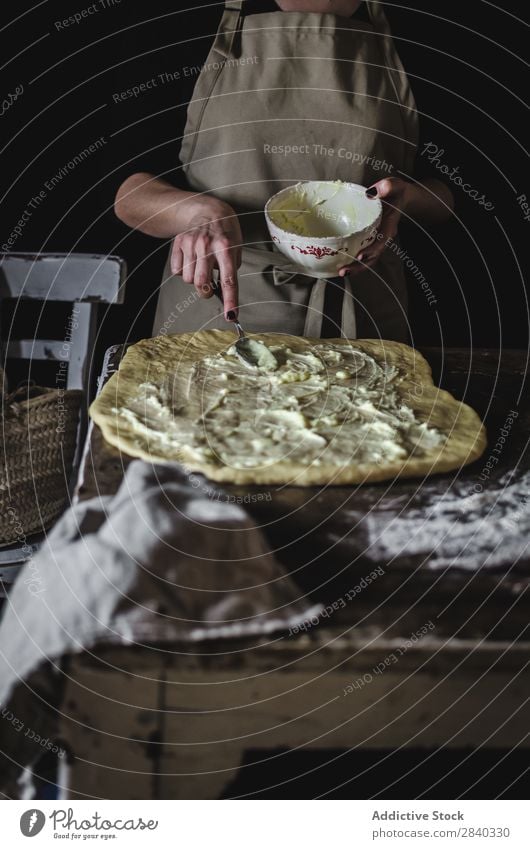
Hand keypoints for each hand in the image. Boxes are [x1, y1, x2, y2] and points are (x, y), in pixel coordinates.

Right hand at [171, 197, 241, 318]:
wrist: (207, 209)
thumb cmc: (225, 232)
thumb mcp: (237, 247)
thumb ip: (231, 268)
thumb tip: (223, 290)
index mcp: (226, 248)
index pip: (228, 280)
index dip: (230, 300)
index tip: (231, 316)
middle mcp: (207, 246)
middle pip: (201, 284)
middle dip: (206, 292)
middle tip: (210, 288)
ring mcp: (191, 244)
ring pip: (188, 279)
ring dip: (195, 280)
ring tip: (202, 267)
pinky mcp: (179, 244)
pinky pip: (177, 271)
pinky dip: (183, 271)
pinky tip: (191, 261)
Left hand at [338, 177, 410, 277]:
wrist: (399, 197)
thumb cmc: (395, 191)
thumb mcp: (394, 185)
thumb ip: (387, 187)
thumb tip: (373, 191)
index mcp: (389, 226)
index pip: (382, 241)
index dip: (372, 250)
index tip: (361, 255)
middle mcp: (383, 236)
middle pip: (373, 256)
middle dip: (360, 266)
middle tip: (344, 271)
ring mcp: (376, 239)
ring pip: (368, 258)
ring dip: (355, 267)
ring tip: (341, 272)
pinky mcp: (369, 239)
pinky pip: (362, 252)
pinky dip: (353, 259)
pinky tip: (340, 263)